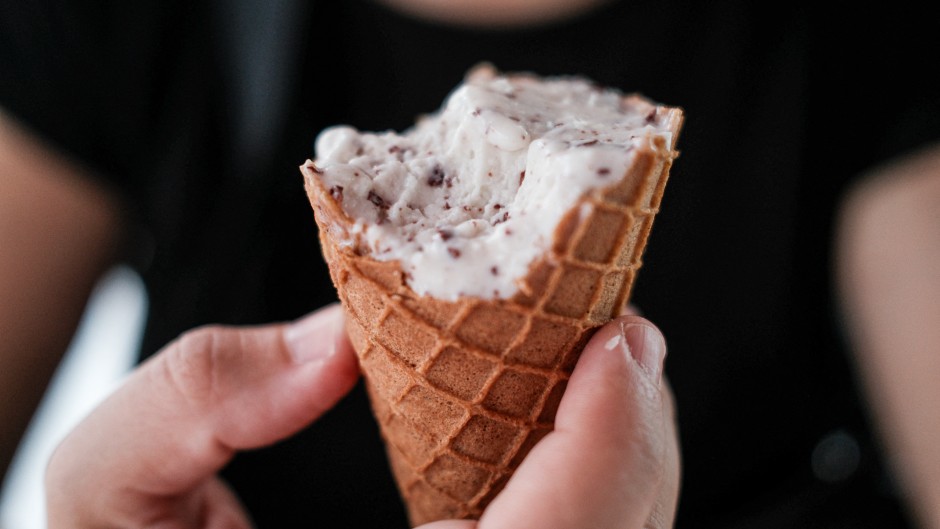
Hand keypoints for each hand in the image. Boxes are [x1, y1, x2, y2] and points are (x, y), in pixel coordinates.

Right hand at [46, 307, 677, 528]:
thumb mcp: (106, 499)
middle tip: (613, 337)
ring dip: (615, 464)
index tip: (620, 339)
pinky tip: (553, 444)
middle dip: (629, 435)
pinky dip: (584, 495)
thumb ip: (195, 401)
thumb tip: (331, 346)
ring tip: (593, 378)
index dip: (611, 440)